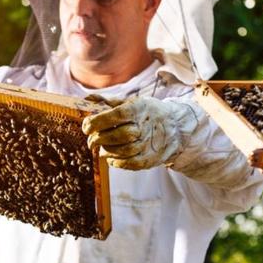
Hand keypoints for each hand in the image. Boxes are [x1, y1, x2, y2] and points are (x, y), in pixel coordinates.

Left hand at [82, 96, 198, 169]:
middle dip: (99, 139)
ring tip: (101, 148)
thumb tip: (87, 99)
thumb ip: (109, 102)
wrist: (176, 128)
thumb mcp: (133, 102)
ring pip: (123, 151)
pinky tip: (110, 157)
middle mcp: (146, 127)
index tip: (86, 126)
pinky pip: (130, 164)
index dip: (98, 122)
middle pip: (118, 136)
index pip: (116, 115)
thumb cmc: (148, 113)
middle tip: (91, 140)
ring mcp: (149, 145)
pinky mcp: (150, 159)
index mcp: (139, 109)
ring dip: (106, 151)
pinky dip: (116, 162)